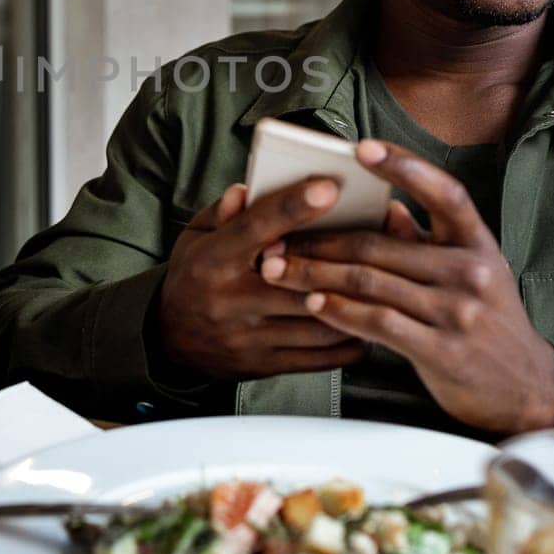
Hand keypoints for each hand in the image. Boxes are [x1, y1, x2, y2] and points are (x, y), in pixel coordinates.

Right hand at [157, 179, 369, 379]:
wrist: (170, 341)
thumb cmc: (193, 277)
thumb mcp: (196, 236)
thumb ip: (225, 212)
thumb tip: (248, 190)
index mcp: (212, 260)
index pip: (255, 228)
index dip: (293, 207)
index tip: (327, 188)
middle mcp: (230, 300)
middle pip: (298, 280)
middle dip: (341, 260)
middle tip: (378, 239)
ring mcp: (249, 337)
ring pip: (318, 320)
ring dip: (355, 301)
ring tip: (383, 279)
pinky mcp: (266, 365)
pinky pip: (322, 356)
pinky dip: (352, 338)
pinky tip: (365, 319)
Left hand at [258, 139, 553, 433]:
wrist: (525, 388)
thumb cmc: (486, 321)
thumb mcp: (470, 272)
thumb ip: (427, 239)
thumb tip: (383, 205)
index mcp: (479, 243)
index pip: (444, 192)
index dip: (404, 165)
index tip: (361, 148)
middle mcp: (471, 272)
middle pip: (380, 245)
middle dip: (320, 240)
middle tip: (276, 237)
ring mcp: (458, 312)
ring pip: (370, 282)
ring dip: (315, 275)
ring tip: (278, 270)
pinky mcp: (441, 350)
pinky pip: (378, 322)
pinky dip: (340, 310)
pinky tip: (312, 303)